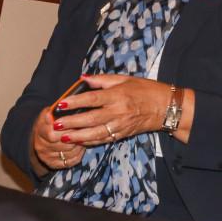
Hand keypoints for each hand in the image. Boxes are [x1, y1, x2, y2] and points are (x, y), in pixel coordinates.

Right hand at [30, 107, 84, 174]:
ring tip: (85, 137)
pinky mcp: (54, 165)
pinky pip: (71, 161)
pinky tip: (80, 147)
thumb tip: (60, 104)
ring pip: (69, 152)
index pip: (51, 132)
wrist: (43, 139)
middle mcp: (41, 146)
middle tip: (85, 129)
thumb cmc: (51, 122)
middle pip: (63, 143)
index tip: (77, 123)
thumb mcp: (50, 113)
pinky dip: (79, 154)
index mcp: (40, 131)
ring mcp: (47, 157)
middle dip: (76, 136)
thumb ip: (55, 110)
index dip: (66, 128)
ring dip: (79, 145)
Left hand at [49, 74, 171, 147]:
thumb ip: (102, 80)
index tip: (61, 104)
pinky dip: (90, 141)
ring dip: (78, 136)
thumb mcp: (125, 79)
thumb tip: (83, 78)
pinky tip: (79, 141)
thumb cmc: (146, 90)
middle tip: (56, 124)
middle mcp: (118, 111)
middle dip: (72, 122)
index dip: (75, 102)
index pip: (92, 98)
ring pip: (96, 133)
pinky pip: (104, 139)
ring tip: (63, 136)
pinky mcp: (123, 134)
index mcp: (118, 95)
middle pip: (91, 118)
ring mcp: (121, 124)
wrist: (165, 107)